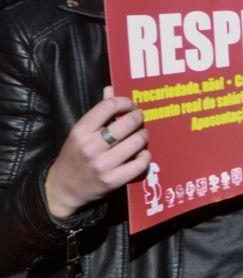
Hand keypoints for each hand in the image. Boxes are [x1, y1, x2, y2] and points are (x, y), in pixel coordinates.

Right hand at [45, 87, 149, 218]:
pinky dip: (145, 156)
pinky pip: (140, 163)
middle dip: (138, 118)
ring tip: (140, 135)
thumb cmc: (74, 156)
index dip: (125, 102)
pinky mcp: (113, 180)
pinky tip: (141, 153)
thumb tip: (111, 88)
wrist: (62, 189)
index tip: (130, 106)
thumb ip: (98, 112)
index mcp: (80, 132)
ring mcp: (102, 165)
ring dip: (143, 136)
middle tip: (139, 119)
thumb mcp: (79, 133)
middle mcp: (91, 147)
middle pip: (128, 123)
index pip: (108, 106)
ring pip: (137, 141)